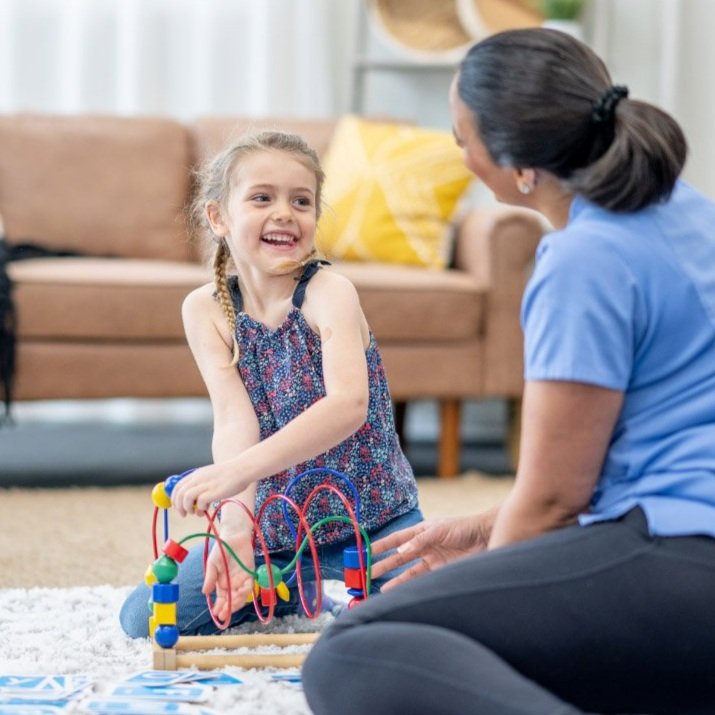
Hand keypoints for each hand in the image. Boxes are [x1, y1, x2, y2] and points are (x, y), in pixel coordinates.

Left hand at [171, 464, 248, 516]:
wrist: (242, 469)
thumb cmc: (229, 474)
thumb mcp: (210, 475)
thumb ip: (200, 484)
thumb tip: (193, 500)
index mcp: (196, 474)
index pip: (177, 487)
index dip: (174, 499)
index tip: (178, 507)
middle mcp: (198, 478)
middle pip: (179, 493)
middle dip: (179, 507)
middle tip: (184, 514)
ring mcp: (206, 484)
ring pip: (186, 497)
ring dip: (187, 508)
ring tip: (195, 512)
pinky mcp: (213, 491)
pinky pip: (199, 502)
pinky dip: (200, 508)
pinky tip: (206, 509)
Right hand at [203, 529, 255, 622]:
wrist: (233, 535)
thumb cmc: (221, 549)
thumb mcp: (212, 563)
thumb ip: (210, 577)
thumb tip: (205, 592)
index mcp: (221, 583)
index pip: (221, 599)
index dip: (219, 607)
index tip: (216, 614)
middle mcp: (232, 584)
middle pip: (231, 600)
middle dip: (228, 608)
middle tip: (223, 614)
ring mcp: (241, 579)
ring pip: (240, 595)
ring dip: (236, 602)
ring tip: (231, 606)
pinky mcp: (250, 573)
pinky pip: (248, 585)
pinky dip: (244, 591)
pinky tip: (239, 594)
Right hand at [370, 514, 491, 590]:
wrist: (486, 537)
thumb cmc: (464, 527)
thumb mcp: (440, 530)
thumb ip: (420, 541)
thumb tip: (400, 552)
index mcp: (421, 531)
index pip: (397, 539)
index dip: (381, 545)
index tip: (366, 551)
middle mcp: (424, 545)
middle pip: (400, 557)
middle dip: (384, 564)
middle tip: (368, 572)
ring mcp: (432, 559)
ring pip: (409, 571)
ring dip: (395, 578)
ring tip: (381, 586)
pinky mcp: (441, 570)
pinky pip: (423, 579)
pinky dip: (411, 585)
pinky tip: (402, 590)